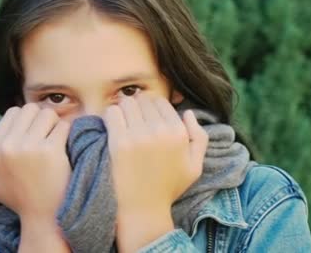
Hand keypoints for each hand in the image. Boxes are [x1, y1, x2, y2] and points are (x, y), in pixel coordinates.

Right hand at [0, 103, 70, 219]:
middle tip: (46, 134)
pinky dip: (66, 133)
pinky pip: (63, 125)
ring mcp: (29, 147)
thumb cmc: (19, 198)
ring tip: (55, 139)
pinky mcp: (51, 150)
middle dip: (40, 118)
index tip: (33, 135)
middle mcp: (7, 146)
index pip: (11, 113)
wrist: (43, 215)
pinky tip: (64, 146)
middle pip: (29, 109)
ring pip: (47, 113)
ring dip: (54, 124)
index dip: (25, 121)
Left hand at [102, 94, 208, 251]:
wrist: (143, 209)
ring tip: (122, 124)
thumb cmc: (168, 187)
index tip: (145, 121)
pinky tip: (112, 127)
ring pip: (127, 103)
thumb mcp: (195, 166)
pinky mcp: (119, 143)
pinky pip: (112, 112)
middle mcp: (161, 131)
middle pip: (143, 100)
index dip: (152, 109)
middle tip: (132, 123)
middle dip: (137, 109)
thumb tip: (188, 113)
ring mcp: (139, 136)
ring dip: (123, 111)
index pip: (161, 102)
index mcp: (179, 133)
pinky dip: (110, 116)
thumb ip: (200, 137)